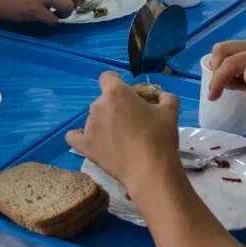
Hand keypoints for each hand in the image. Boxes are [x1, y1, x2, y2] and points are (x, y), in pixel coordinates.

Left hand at [66, 72, 179, 192]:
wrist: (150, 169)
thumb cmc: (160, 136)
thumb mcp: (170, 110)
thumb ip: (164, 97)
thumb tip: (160, 96)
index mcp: (116, 92)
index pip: (107, 77)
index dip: (117, 83)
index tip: (127, 95)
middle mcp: (98, 105)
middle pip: (103, 100)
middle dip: (115, 107)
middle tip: (132, 122)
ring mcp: (89, 126)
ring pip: (94, 118)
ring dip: (104, 123)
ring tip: (120, 140)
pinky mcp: (84, 145)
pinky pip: (74, 136)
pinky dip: (82, 136)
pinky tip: (92, 141)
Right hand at [208, 40, 245, 125]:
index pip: (232, 61)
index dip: (219, 78)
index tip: (213, 97)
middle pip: (222, 50)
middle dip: (217, 72)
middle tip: (221, 91)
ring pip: (220, 53)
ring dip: (219, 72)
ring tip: (235, 86)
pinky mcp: (244, 55)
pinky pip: (224, 58)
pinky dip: (223, 72)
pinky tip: (237, 83)